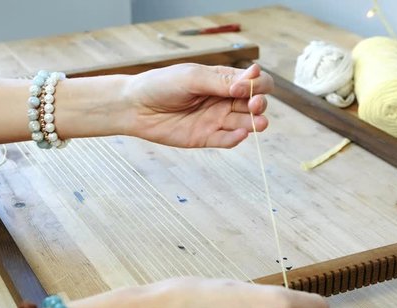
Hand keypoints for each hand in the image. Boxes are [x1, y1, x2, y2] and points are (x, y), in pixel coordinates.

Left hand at [123, 63, 272, 147]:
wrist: (135, 106)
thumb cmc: (161, 85)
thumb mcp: (192, 78)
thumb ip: (221, 81)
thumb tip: (252, 77)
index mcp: (223, 80)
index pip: (255, 81)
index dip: (257, 84)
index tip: (240, 87)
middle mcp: (223, 100)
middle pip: (255, 103)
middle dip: (260, 104)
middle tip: (253, 105)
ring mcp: (216, 119)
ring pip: (246, 123)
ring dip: (256, 123)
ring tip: (257, 123)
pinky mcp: (206, 137)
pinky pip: (227, 140)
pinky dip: (237, 138)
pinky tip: (240, 134)